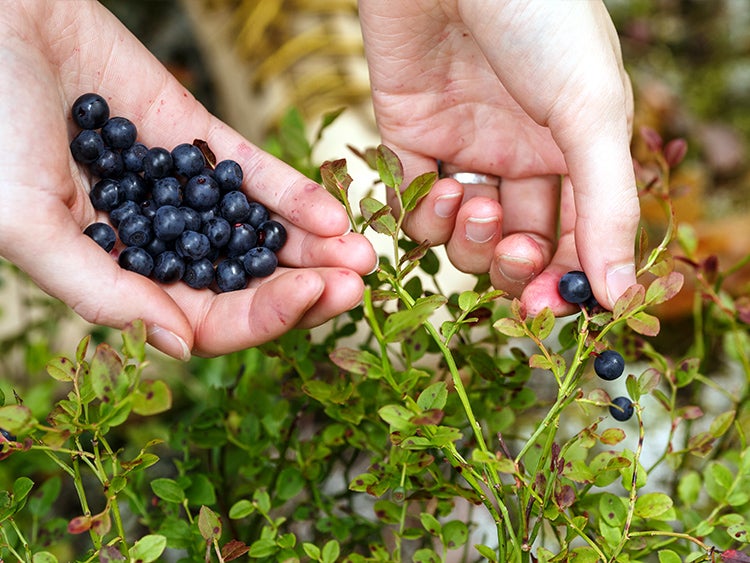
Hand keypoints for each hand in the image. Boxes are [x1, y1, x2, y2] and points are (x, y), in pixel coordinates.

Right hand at [0, 1, 375, 358]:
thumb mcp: (24, 222)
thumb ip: (100, 291)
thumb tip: (181, 345)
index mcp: (119, 275)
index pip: (205, 320)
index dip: (261, 319)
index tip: (310, 298)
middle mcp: (158, 241)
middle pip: (245, 282)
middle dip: (305, 287)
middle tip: (359, 284)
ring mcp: (181, 191)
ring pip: (258, 231)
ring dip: (314, 246)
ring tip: (363, 251)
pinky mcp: (195, 138)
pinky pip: (252, 173)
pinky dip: (293, 193)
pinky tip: (332, 211)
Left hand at [359, 0, 638, 313]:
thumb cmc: (539, 19)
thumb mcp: (590, 113)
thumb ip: (607, 206)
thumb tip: (620, 295)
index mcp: (573, 150)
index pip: (575, 239)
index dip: (564, 280)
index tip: (552, 306)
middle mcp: (519, 156)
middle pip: (515, 247)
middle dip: (513, 264)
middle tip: (516, 253)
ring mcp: (463, 148)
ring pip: (462, 235)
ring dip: (469, 238)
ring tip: (476, 201)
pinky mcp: (409, 136)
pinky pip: (412, 203)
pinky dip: (423, 214)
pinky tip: (440, 191)